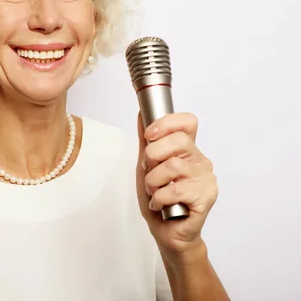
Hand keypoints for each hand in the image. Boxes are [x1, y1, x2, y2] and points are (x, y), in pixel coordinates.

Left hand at [135, 112, 218, 255]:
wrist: (167, 233)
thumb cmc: (159, 199)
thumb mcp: (145, 167)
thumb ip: (146, 142)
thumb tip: (141, 114)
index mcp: (187, 150)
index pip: (188, 122)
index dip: (167, 124)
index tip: (149, 135)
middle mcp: (200, 161)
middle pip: (178, 141)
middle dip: (152, 156)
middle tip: (148, 172)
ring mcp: (206, 179)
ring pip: (173, 166)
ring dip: (153, 182)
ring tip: (154, 192)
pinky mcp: (206, 197)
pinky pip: (176, 190)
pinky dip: (160, 198)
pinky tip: (160, 205)